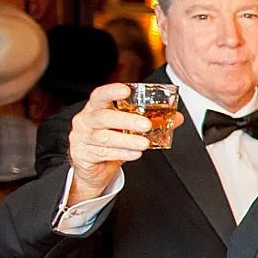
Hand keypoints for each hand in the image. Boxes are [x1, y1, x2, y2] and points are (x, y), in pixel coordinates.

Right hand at [66, 83, 168, 198]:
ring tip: (144, 143)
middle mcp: (86, 120)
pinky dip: (122, 153)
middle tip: (145, 124)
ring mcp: (82, 138)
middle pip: (103, 117)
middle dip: (126, 119)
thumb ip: (150, 121)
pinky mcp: (84, 154)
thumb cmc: (109, 142)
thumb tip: (176, 117)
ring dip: (127, 140)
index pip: (100, 95)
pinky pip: (104, 153)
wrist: (93, 168)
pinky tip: (135, 154)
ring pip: (104, 137)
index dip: (112, 92)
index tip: (126, 90)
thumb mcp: (127, 129)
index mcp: (96, 109)